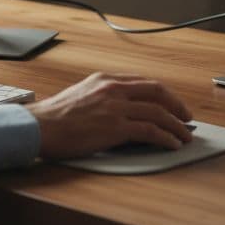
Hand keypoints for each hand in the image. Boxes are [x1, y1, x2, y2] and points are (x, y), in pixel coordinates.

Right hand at [26, 72, 192, 158]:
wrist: (38, 126)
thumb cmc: (54, 117)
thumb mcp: (81, 95)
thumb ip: (102, 97)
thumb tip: (122, 111)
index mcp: (105, 80)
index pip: (143, 83)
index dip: (163, 94)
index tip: (172, 104)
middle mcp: (113, 89)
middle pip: (157, 92)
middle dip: (176, 105)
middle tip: (187, 117)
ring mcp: (115, 107)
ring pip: (158, 112)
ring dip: (176, 125)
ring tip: (185, 136)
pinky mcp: (114, 127)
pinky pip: (149, 131)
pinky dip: (165, 137)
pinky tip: (172, 144)